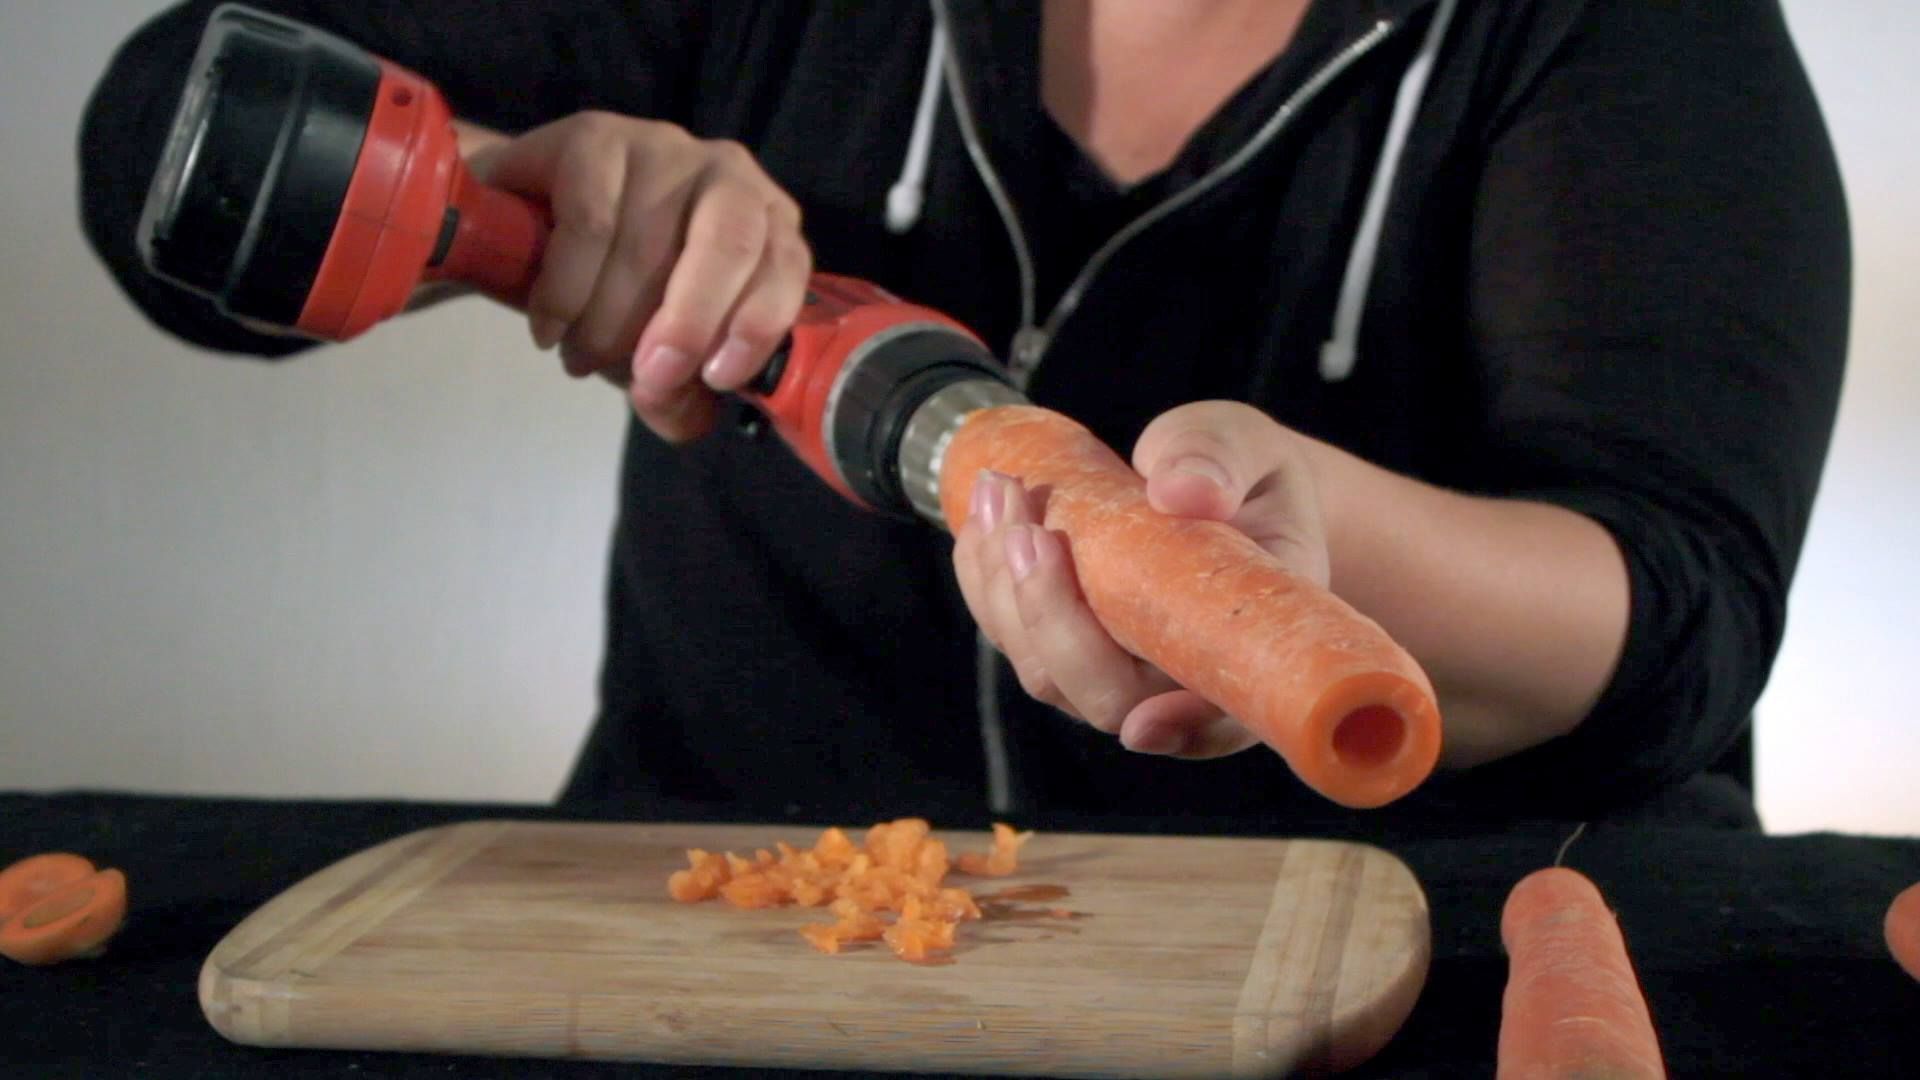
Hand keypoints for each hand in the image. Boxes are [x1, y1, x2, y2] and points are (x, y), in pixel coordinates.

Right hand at [472, 112, 811, 441]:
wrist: (526, 224)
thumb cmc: (615, 288)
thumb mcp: (655, 351)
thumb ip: (680, 392)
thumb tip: (680, 413)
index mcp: (767, 226)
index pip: (786, 266)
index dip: (756, 324)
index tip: (716, 377)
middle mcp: (728, 175)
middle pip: (729, 244)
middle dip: (689, 324)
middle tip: (646, 376)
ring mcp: (663, 148)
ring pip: (647, 243)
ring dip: (607, 321)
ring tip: (580, 357)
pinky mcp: (595, 136)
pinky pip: (588, 219)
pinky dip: (565, 288)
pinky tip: (549, 326)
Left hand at [952, 401, 1330, 759]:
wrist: (1224, 481)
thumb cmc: (1254, 475)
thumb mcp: (1250, 447)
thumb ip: (1221, 460)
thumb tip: (1178, 493)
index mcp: (1245, 649)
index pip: (1221, 722)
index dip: (1183, 730)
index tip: (1142, 718)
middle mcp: (1174, 682)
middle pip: (1101, 698)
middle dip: (1050, 617)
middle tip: (1028, 528)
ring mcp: (1112, 672)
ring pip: (1043, 670)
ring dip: (1003, 588)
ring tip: (1000, 490)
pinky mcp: (1064, 645)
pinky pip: (1012, 634)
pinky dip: (985, 577)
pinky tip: (984, 514)